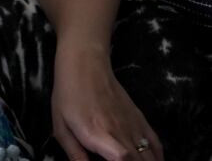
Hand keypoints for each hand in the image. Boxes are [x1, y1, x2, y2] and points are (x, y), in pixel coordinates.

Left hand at [51, 44, 162, 160]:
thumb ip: (74, 154)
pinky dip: (157, 157)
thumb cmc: (68, 96)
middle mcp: (122, 134)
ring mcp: (135, 127)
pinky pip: (156, 144)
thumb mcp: (61, 127)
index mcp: (99, 136)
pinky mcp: (141, 119)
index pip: (123, 159)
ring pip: (151, 157)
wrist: (85, 66)